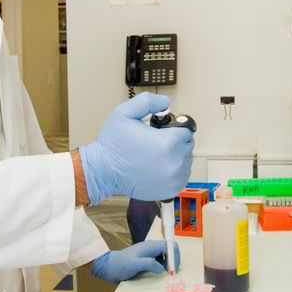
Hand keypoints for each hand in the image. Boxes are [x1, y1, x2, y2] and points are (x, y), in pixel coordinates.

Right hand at [79, 93, 193, 204]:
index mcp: (167, 143)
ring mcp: (174, 178)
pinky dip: (174, 170)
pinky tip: (158, 166)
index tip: (161, 130)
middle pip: (188, 145)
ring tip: (155, 155)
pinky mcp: (171, 190)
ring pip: (186, 160)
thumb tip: (166, 103)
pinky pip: (182, 175)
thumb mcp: (124, 112)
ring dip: (176, 155)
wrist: (104, 171)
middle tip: (156, 141)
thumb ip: (148, 101)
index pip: (187, 130)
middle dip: (175, 141)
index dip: (174, 127)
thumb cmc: (113, 145)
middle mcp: (174, 162)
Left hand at [90, 240, 180, 283]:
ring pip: (165, 257)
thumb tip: (162, 268)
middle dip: (172, 261)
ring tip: (162, 275)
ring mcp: (148, 254)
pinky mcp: (146, 260)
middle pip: (169, 251)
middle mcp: (151, 248)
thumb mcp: (135, 264)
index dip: (175, 256)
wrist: (108, 267)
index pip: (170, 246)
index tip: (172, 269)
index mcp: (150, 246)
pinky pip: (158, 262)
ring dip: (167, 265)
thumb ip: (149, 264)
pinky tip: (156, 274)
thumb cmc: (120, 265)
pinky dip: (161, 268)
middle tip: (169, 273)